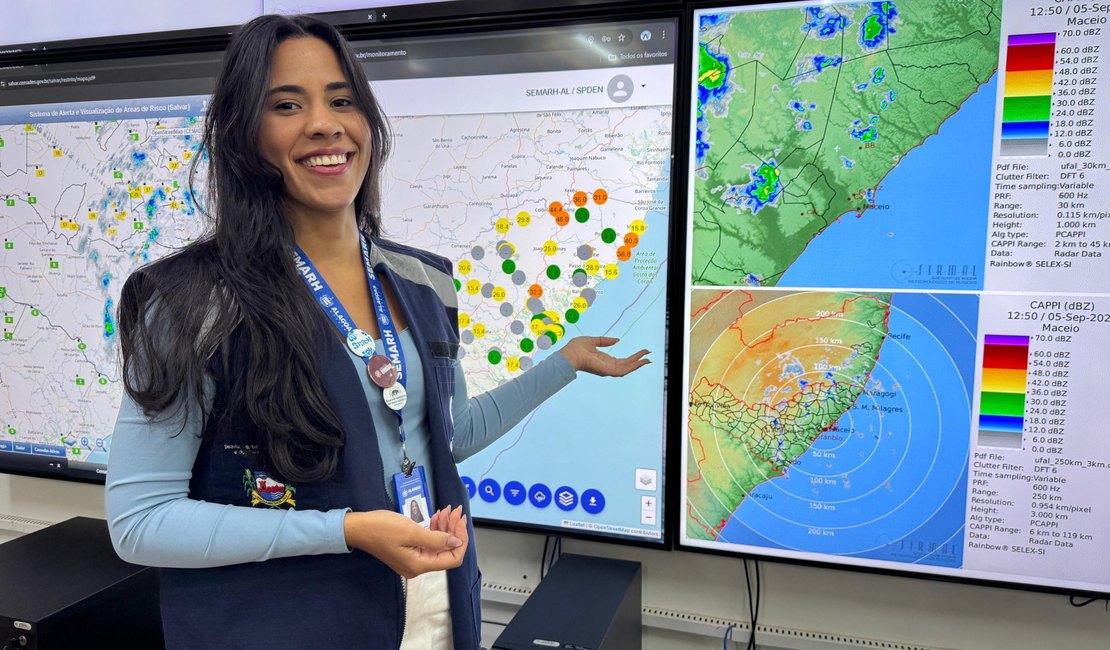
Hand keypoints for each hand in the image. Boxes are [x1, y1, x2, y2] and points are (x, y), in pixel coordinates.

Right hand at [343, 506, 468, 578]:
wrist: (359, 528)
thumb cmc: (382, 528)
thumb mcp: (411, 531)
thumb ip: (436, 539)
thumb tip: (457, 543)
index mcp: (419, 565)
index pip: (452, 559)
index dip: (460, 540)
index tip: (460, 520)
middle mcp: (418, 566)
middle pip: (446, 551)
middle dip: (454, 530)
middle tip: (454, 510)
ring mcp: (413, 560)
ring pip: (438, 545)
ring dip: (445, 528)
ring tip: (446, 510)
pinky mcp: (409, 551)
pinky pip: (428, 543)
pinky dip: (435, 530)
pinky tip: (437, 517)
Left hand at [557, 336, 649, 376]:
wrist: (570, 354)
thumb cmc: (577, 348)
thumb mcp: (593, 341)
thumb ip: (605, 341)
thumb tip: (617, 340)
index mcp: (604, 360)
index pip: (622, 361)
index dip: (632, 358)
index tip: (641, 353)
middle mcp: (607, 366)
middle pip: (627, 365)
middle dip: (638, 361)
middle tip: (649, 356)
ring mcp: (608, 369)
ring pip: (627, 369)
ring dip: (638, 364)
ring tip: (648, 359)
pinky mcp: (607, 370)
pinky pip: (623, 369)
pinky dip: (633, 366)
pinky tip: (640, 362)